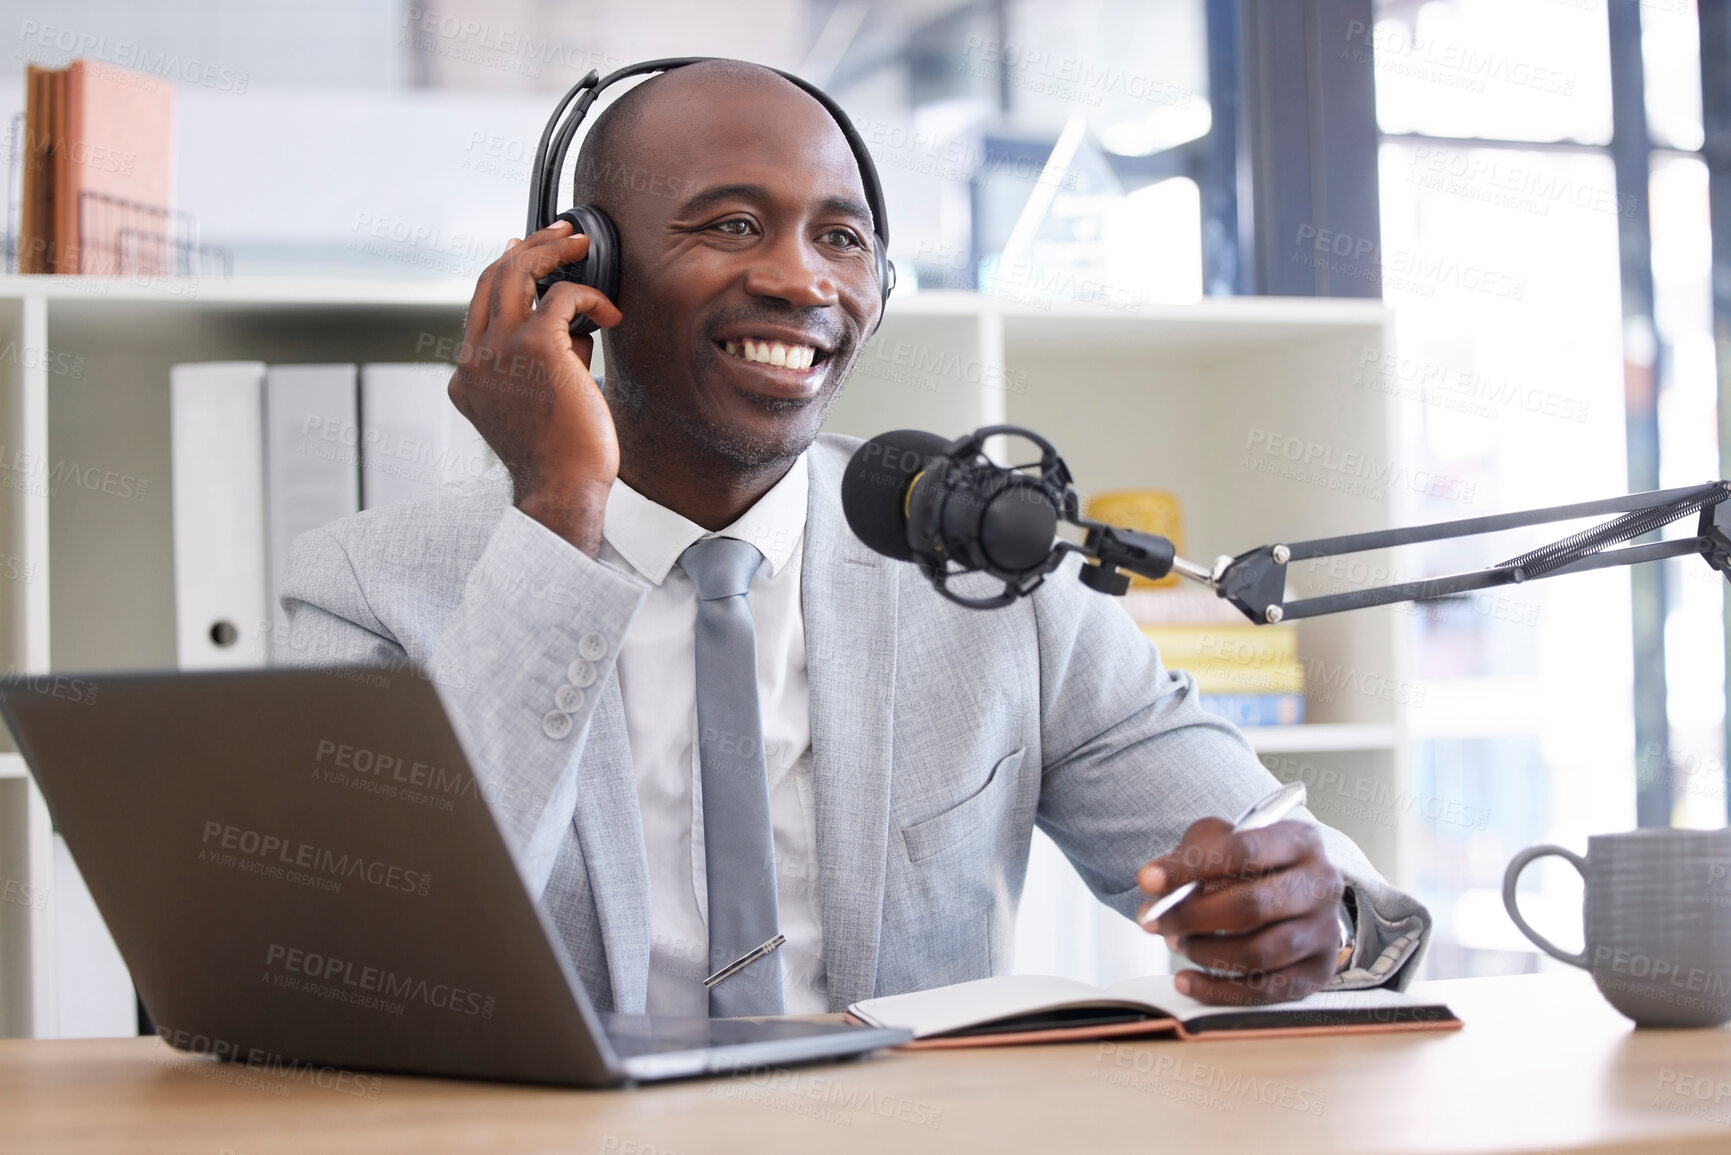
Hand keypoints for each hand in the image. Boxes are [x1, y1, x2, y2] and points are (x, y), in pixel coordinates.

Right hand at [448, 221, 624, 554]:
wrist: (562, 489)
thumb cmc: (561, 457)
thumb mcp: (538, 403)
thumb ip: (546, 361)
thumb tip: (577, 328)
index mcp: (468, 376)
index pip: (477, 304)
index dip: (502, 270)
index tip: (523, 250)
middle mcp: (475, 358)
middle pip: (491, 277)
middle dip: (529, 246)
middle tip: (561, 235)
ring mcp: (500, 350)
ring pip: (517, 272)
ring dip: (552, 251)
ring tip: (581, 245)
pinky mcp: (537, 347)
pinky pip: (562, 297)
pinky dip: (591, 298)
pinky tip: (611, 315)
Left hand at [1137, 817, 1343, 1005]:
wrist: (1295, 893)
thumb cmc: (1252, 864)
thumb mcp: (1224, 840)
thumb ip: (1191, 854)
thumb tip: (1154, 883)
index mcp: (1300, 841)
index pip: (1243, 850)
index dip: (1191, 866)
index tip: (1148, 881)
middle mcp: (1321, 885)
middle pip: (1252, 906)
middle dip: (1193, 916)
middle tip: (1154, 922)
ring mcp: (1324, 931)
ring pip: (1259, 952)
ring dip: (1205, 952)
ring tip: (1176, 942)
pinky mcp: (1318, 973)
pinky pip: (1266, 991)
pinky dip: (1220, 990)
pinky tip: (1188, 980)